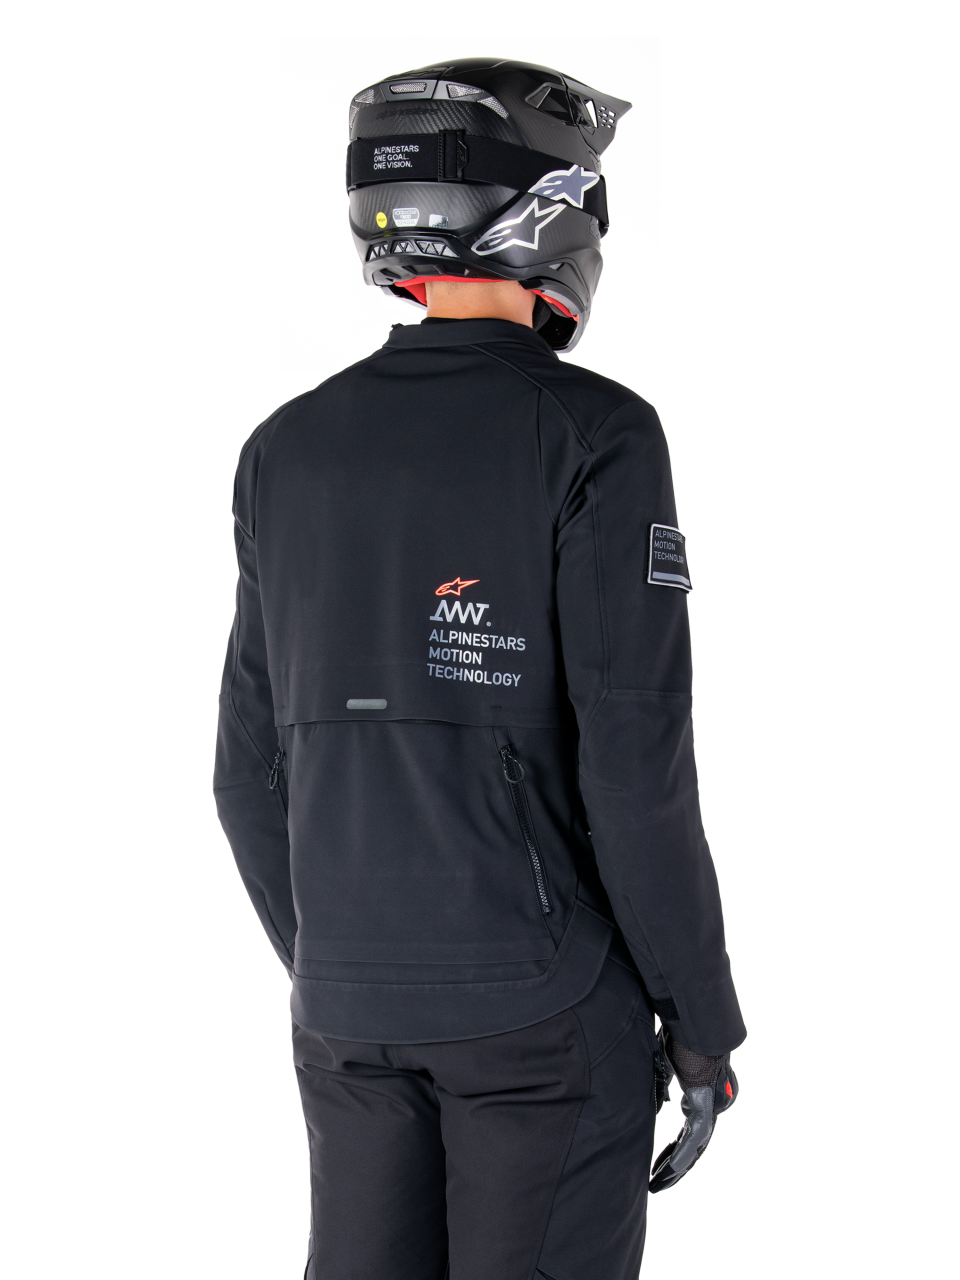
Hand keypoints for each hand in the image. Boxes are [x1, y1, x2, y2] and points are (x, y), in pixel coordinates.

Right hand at [649, 1022, 738, 1192]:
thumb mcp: (665, 1063)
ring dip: (675, 1167)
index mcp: (704, 1093)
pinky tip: (669, 1170)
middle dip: (673, 1164)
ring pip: (695, 1146)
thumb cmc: (679, 1034)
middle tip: (655, 1182)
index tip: (658, 1163)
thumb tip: (659, 1105)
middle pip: (693, 1144)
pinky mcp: (707, 1103)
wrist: (694, 1021)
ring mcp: (713, 1105)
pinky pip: (695, 1138)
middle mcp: (714, 1103)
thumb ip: (662, 1086)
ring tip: (657, 1184)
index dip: (673, 1149)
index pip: (689, 1130)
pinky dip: (680, 1155)